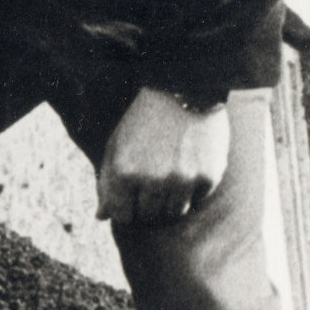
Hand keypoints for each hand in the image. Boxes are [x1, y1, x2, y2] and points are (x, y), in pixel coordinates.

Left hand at [97, 87, 231, 226]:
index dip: (126, 209)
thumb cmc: (142, 121)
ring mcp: (182, 180)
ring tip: (170, 173)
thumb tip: (101, 217)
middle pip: (148, 216)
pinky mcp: (208, 177)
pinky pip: (198, 199)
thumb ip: (106, 183)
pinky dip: (193, 189)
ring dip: (171, 200)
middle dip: (147, 204)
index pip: (122, 216)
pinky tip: (189, 165)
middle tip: (152, 181)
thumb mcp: (115, 146)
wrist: (184, 92)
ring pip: (175, 212)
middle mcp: (152, 181)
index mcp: (123, 173)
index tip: (130, 198)